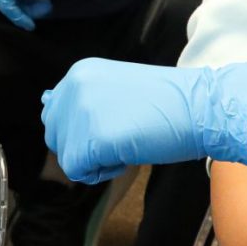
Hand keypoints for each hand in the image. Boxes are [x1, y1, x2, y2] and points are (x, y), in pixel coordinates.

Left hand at [41, 58, 246, 184]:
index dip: (82, 132)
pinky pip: (79, 172)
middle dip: (84, 148)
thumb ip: (83, 99)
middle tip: (121, 136)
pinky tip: (127, 155)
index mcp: (79, 73)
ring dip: (95, 161)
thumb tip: (46, 106)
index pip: (55, 114)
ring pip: (67, 157)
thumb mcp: (114, 90)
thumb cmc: (166, 104)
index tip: (113, 124)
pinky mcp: (93, 139)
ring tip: (126, 142)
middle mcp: (73, 87)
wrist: (200, 107)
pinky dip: (103, 172)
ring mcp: (82, 112)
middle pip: (56, 137)